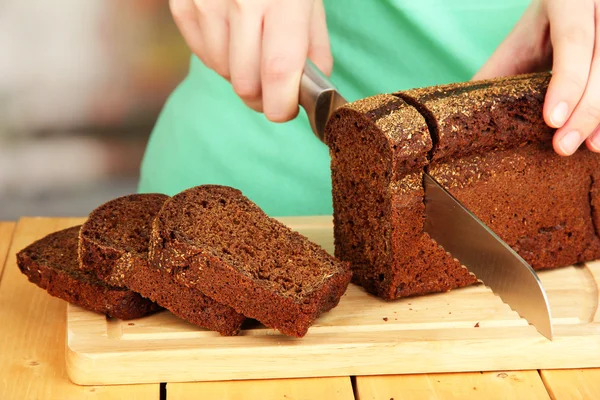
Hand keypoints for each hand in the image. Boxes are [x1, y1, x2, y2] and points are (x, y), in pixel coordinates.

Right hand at [169, 0, 332, 121]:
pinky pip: (203, 57)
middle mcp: (242, 3)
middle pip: (246, 85)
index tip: (286, 110)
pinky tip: (231, 34)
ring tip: (251, 46)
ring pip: (224, 74)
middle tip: (271, 86)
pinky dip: (220, 57)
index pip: (278, 73)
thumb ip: (313, 47)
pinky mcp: (184, 7)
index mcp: (282, 2)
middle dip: (262, 96)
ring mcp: (207, 5)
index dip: (282, 106)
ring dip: (240, 74)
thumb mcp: (309, 1)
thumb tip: (309, 90)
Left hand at [473, 0, 599, 155]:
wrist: (576, 4)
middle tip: (564, 146)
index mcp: (569, 1)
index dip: (567, 82)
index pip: (574, 40)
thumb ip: (498, 72)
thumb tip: (459, 117)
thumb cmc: (545, 27)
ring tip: (589, 146)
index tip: (552, 121)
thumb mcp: (519, 42)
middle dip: (587, 109)